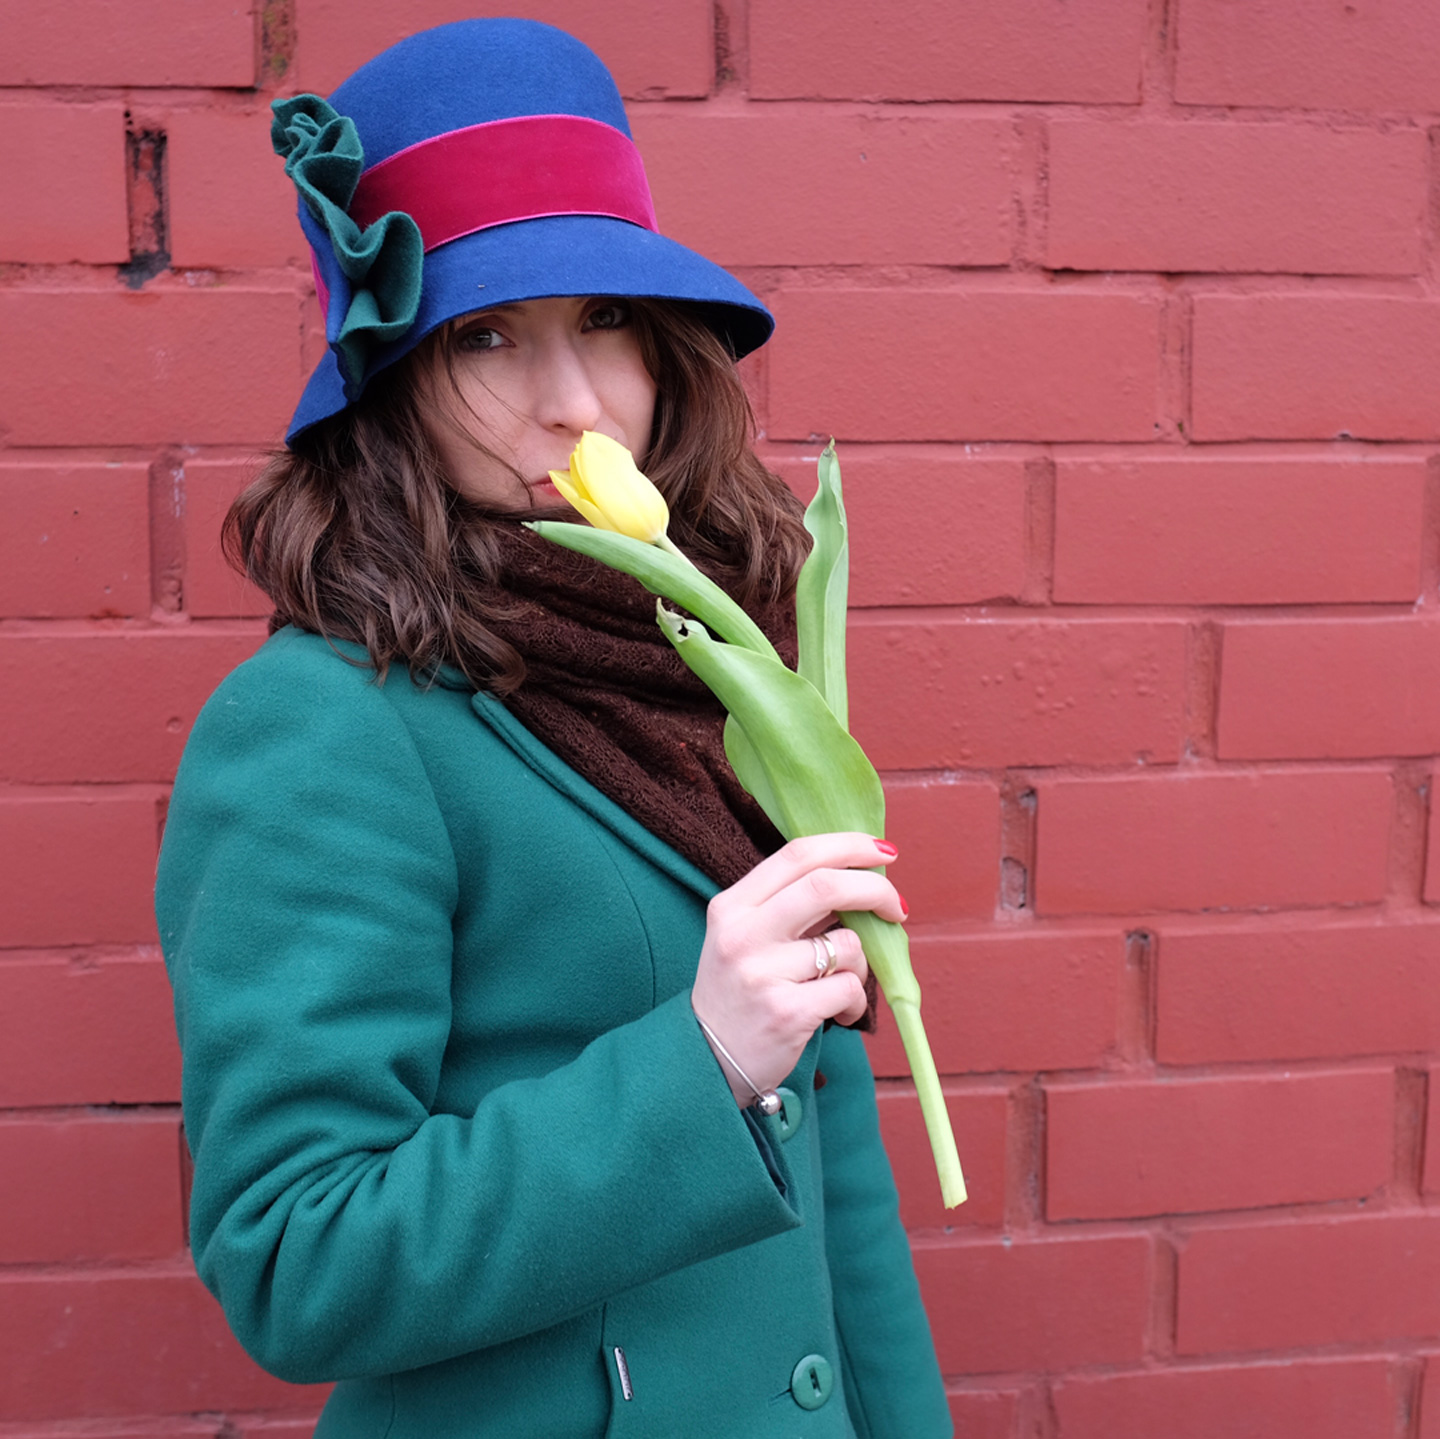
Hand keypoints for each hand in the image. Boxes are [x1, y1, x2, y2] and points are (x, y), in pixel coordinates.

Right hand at [690, 832, 903, 1106]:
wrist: (708, 1060)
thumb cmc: (741, 991)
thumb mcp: (745, 937)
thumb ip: (789, 906)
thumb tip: (857, 877)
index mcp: (733, 906)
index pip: (798, 855)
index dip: (848, 846)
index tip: (883, 852)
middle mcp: (743, 934)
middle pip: (825, 885)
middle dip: (875, 890)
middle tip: (896, 906)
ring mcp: (762, 973)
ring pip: (847, 945)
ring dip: (862, 963)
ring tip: (844, 983)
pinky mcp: (786, 1012)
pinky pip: (848, 989)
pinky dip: (857, 1001)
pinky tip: (842, 1014)